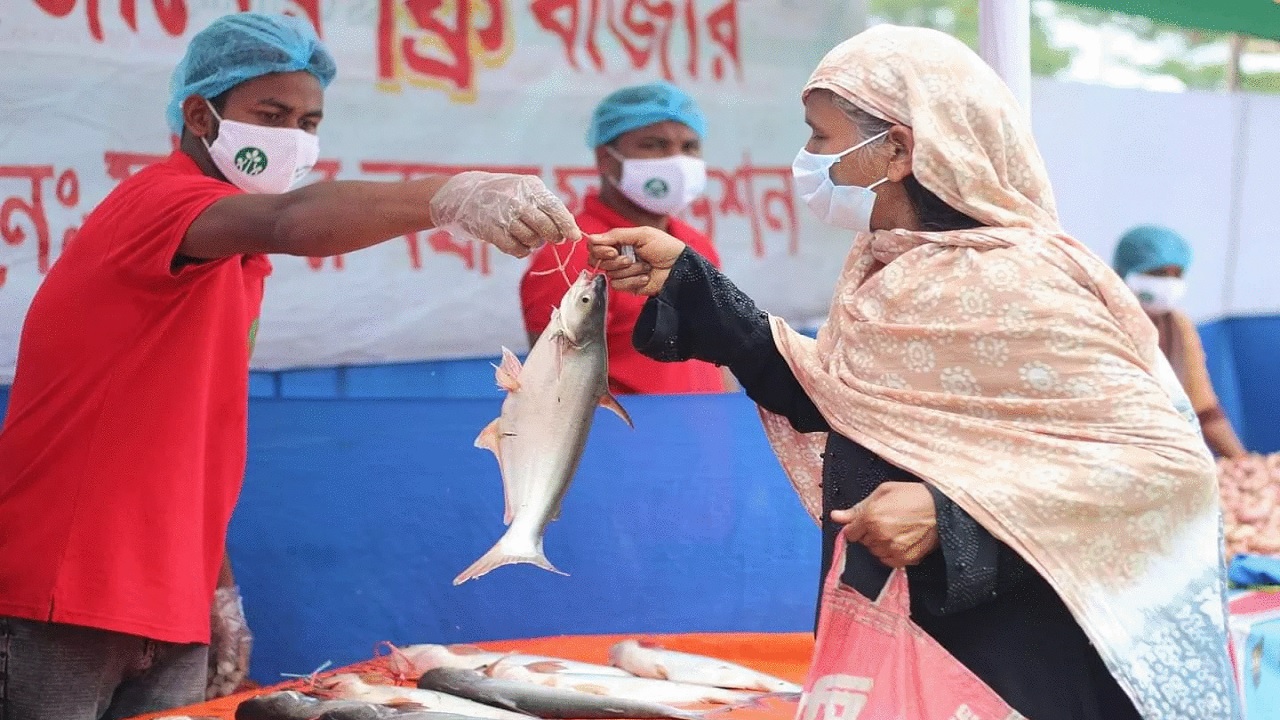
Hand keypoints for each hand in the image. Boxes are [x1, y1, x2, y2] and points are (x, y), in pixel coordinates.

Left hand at [207, 586, 252, 698]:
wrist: (210, 587)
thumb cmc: (224, 605)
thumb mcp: (229, 627)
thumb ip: (229, 649)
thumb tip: (227, 670)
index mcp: (242, 643)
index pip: (241, 669)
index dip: (232, 682)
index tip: (220, 693)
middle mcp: (232, 646)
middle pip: (228, 671)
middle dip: (220, 684)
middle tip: (207, 695)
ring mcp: (220, 644)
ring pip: (217, 668)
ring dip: (211, 680)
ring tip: (201, 691)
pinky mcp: (208, 641)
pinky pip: (207, 661)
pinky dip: (204, 670)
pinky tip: (196, 677)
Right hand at [429, 172, 580, 257]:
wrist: (463, 194)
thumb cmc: (501, 194)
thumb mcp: (523, 189)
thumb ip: (545, 205)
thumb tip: (570, 228)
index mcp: (529, 187)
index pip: (555, 208)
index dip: (567, 225)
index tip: (575, 236)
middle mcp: (517, 200)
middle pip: (546, 227)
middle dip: (553, 236)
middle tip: (553, 238)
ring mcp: (503, 215)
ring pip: (532, 240)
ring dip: (534, 243)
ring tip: (527, 236)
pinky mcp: (491, 231)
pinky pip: (515, 248)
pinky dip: (521, 250)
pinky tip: (518, 244)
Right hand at [587, 227, 685, 295]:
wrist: (680, 267)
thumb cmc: (665, 247)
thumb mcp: (642, 234)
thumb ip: (616, 235)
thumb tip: (591, 238)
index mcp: (620, 242)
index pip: (595, 246)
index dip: (599, 249)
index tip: (612, 250)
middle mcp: (618, 257)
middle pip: (597, 261)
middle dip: (614, 260)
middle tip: (630, 258)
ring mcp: (623, 272)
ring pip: (610, 273)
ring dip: (630, 270)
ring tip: (645, 266)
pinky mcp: (628, 286)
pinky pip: (618, 285)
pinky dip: (633, 280)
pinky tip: (646, 277)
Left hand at [832, 482, 938, 567]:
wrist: (941, 507)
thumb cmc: (912, 495)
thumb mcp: (883, 493)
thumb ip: (857, 508)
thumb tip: (835, 516)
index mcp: (870, 517)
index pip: (850, 533)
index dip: (857, 527)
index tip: (867, 522)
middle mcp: (879, 535)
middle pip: (863, 543)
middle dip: (870, 534)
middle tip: (886, 522)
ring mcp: (892, 549)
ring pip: (875, 553)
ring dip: (880, 544)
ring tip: (896, 531)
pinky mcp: (906, 559)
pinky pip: (888, 561)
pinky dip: (891, 553)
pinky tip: (901, 541)